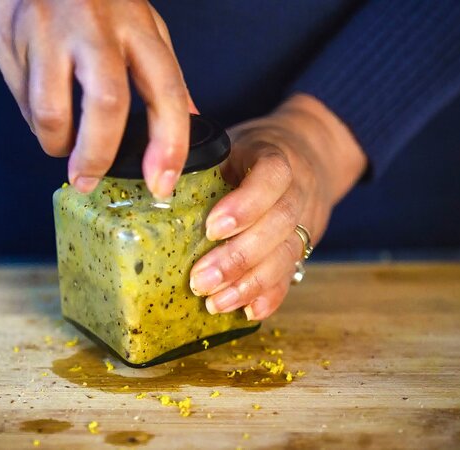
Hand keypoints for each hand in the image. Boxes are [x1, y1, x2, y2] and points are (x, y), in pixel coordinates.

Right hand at [0, 0, 196, 198]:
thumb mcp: (137, 20)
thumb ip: (161, 70)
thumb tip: (190, 117)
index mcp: (137, 25)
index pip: (166, 90)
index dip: (169, 144)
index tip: (161, 183)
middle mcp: (96, 26)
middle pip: (107, 103)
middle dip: (98, 156)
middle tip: (88, 180)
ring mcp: (49, 30)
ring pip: (52, 111)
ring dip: (57, 144)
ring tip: (61, 148)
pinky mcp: (10, 37)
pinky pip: (22, 100)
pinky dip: (35, 123)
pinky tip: (42, 118)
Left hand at [189, 94, 366, 319]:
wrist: (309, 155)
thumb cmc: (251, 152)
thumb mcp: (229, 143)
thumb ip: (199, 159)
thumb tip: (150, 178)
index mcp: (275, 156)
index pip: (272, 177)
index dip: (246, 205)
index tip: (211, 228)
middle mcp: (297, 190)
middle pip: (279, 225)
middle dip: (238, 257)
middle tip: (200, 280)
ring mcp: (304, 220)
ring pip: (286, 255)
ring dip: (250, 284)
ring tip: (215, 302)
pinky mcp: (303, 246)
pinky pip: (291, 274)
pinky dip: (270, 296)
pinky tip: (248, 312)